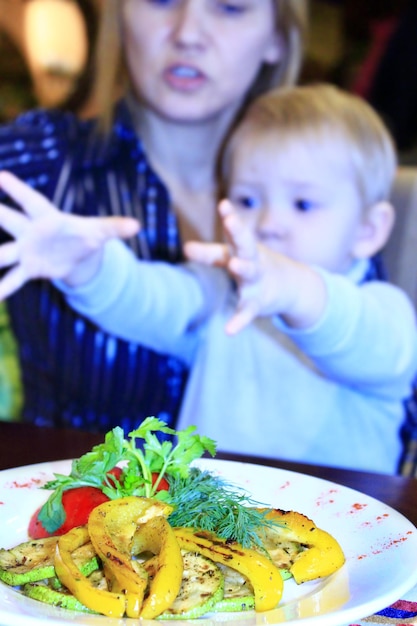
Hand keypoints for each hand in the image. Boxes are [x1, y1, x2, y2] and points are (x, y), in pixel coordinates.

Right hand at [0, 171, 139, 298]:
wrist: (77, 253)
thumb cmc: (85, 235)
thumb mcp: (101, 232)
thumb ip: (115, 227)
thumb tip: (137, 225)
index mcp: (48, 218)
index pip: (31, 201)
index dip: (16, 189)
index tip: (0, 175)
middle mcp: (31, 231)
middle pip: (10, 221)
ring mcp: (26, 250)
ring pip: (3, 253)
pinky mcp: (28, 268)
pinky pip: (13, 279)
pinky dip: (3, 289)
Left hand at [186, 199, 326, 334]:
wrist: (291, 287)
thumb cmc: (254, 266)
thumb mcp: (233, 257)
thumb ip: (209, 253)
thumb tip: (185, 247)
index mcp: (243, 249)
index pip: (235, 232)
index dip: (231, 219)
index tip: (224, 204)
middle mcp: (251, 261)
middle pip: (246, 245)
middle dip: (239, 233)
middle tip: (232, 221)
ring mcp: (256, 281)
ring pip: (250, 273)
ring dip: (244, 268)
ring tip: (235, 264)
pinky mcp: (257, 303)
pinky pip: (247, 312)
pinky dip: (239, 321)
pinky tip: (228, 331)